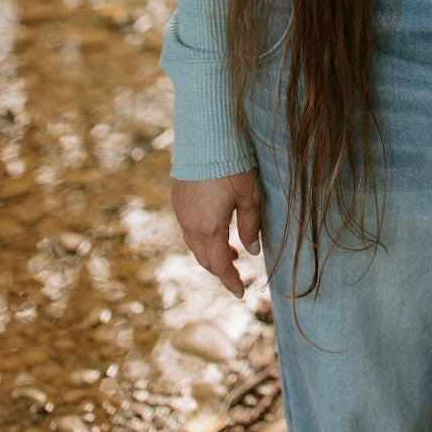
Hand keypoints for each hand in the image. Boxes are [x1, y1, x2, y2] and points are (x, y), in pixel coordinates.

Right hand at [171, 170, 261, 297]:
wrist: (204, 138)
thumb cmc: (230, 166)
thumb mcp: (249, 197)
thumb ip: (251, 227)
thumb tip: (253, 252)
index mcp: (208, 229)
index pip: (220, 266)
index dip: (230, 281)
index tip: (240, 293)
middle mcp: (190, 225)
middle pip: (204, 258)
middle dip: (220, 268)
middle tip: (236, 271)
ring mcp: (181, 212)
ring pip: (194, 244)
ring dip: (211, 252)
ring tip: (230, 250)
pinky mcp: (178, 199)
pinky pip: (189, 227)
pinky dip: (202, 236)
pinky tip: (215, 228)